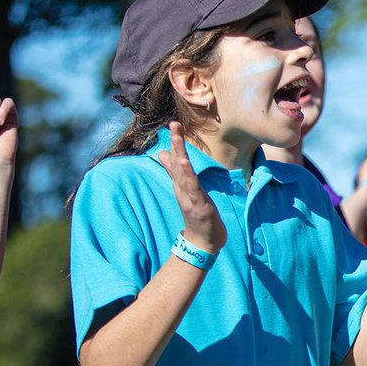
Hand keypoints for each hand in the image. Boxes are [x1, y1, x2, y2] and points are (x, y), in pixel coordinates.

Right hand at [156, 122, 225, 252]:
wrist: (202, 241)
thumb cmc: (197, 215)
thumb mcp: (186, 190)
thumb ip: (176, 174)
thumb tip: (164, 154)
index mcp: (181, 184)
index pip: (177, 159)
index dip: (176, 142)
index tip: (174, 124)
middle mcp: (182, 188)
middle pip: (178, 162)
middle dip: (176, 143)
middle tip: (173, 124)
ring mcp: (189, 197)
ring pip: (183, 173)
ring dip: (180, 155)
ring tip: (177, 139)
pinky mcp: (197, 206)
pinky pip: (192, 189)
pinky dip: (188, 176)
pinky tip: (186, 164)